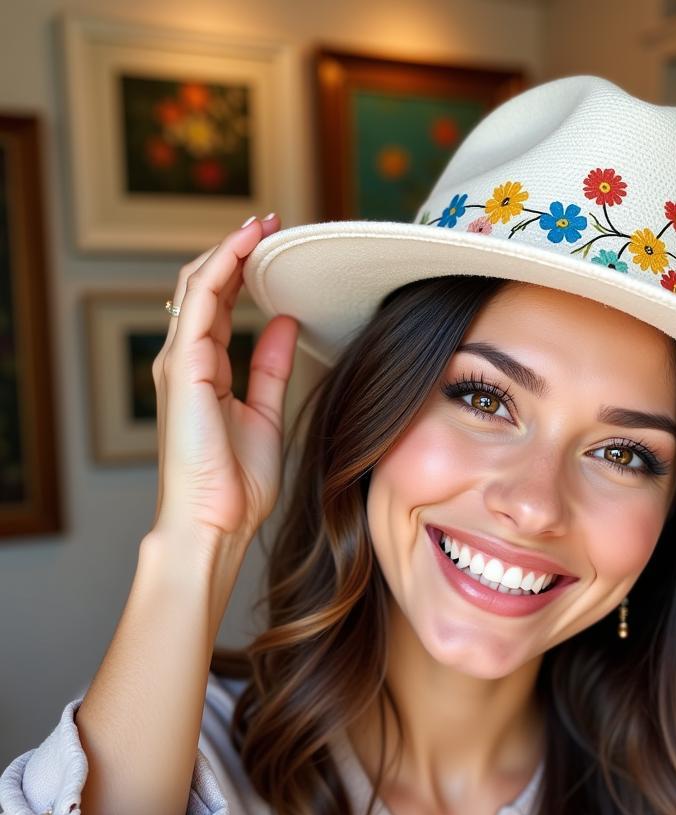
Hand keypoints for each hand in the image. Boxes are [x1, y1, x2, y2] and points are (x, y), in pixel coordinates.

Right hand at [151, 214, 298, 547]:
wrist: (218, 521)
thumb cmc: (237, 482)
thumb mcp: (266, 412)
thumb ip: (272, 366)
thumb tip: (286, 321)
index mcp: (206, 371)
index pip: (218, 305)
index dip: (242, 270)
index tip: (272, 244)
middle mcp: (187, 361)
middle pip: (204, 287)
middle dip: (235, 250)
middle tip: (270, 223)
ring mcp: (180, 362)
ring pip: (197, 286)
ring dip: (228, 250)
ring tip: (260, 223)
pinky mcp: (183, 369)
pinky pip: (199, 305)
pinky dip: (221, 270)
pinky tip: (244, 248)